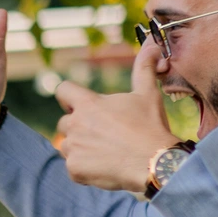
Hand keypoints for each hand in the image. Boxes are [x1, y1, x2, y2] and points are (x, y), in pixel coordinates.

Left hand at [54, 38, 180, 191]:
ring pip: (66, 146)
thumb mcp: (148, 94)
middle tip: (103, 136)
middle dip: (79, 128)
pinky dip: (85, 170)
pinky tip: (105, 168)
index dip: (69, 97)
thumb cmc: (151, 126)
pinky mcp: (75, 169)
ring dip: (80, 149)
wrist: (154, 162)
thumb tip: (152, 46)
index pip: (63, 91)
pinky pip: (73, 168)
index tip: (79, 104)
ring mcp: (73, 148)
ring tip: (105, 152)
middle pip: (64, 123)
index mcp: (88, 104)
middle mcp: (75, 124)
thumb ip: (143, 69)